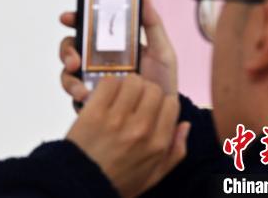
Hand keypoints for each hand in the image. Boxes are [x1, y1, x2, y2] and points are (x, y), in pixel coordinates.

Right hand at [59, 0, 177, 104]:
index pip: (88, 27)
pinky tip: (86, 98)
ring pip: (67, 72)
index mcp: (111, 45)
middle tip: (74, 59)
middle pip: (71, 48)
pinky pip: (74, 95)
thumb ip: (153, 25)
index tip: (68, 18)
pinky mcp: (90, 101)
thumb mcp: (162, 52)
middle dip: (66, 50)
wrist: (164, 118)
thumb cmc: (162, 83)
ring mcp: (91, 81)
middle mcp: (96, 61)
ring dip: (68, 77)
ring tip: (81, 87)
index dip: (75, 19)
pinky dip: (76, 95)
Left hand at [66, 74, 189, 197]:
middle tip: (134, 99)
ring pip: (133, 81)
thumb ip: (175, 151)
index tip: (151, 106)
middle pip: (153, 88)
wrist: (82, 185)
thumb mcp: (154, 175)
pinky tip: (105, 96)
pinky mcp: (94, 111)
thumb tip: (185, 125)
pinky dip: (109, 85)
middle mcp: (141, 129)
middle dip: (145, 91)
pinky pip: (109, 82)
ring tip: (120, 96)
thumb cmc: (117, 180)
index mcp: (158, 144)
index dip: (161, 102)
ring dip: (127, 85)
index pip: (171, 103)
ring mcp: (117, 119)